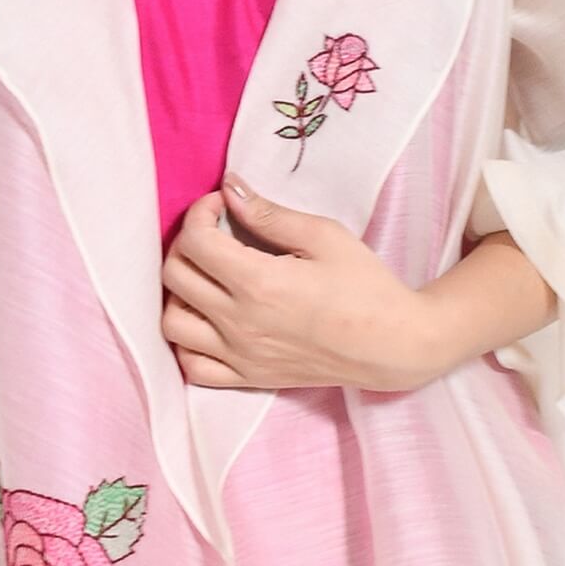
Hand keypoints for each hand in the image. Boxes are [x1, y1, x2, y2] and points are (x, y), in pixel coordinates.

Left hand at [159, 174, 437, 393]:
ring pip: (171, 323)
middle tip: (213, 233)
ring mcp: (241, 355)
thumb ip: (268, 213)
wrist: (393, 345)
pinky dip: (186, 342)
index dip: (199, 212)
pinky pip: (192, 366)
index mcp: (258, 283)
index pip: (195, 241)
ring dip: (178, 293)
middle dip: (186, 242)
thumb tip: (229, 188)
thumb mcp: (323, 235)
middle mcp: (240, 323)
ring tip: (205, 277)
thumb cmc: (365, 286)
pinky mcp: (248, 378)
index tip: (221, 205)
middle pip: (174, 276)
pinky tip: (206, 321)